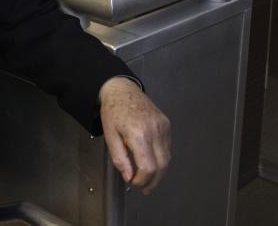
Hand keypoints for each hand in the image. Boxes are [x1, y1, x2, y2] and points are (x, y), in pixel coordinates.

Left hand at [99, 76, 170, 193]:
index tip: (134, 182)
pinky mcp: (166, 124)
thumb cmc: (113, 109)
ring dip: (159, 171)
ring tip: (148, 178)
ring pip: (167, 158)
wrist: (121, 89)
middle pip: (161, 165)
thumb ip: (119, 158)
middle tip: (144, 187)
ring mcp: (162, 126)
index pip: (148, 167)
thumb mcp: (109, 136)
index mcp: (138, 133)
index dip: (142, 180)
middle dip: (153, 181)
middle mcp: (153, 129)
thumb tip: (128, 176)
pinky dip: (161, 158)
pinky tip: (151, 160)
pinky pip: (167, 147)